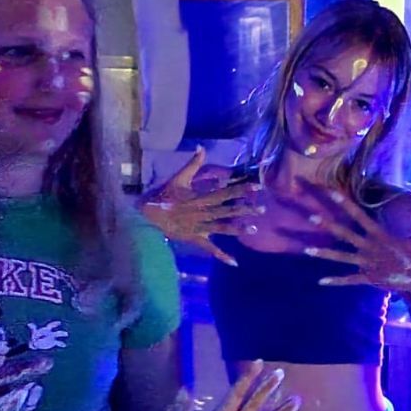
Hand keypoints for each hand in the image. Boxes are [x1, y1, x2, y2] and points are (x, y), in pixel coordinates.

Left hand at [27, 320, 68, 349]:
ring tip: (66, 338)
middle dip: (61, 333)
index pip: (51, 326)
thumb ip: (32, 328)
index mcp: (46, 330)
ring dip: (62, 337)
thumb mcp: (33, 332)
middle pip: (57, 332)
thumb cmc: (34, 337)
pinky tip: (64, 345)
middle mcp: (51, 333)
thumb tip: (29, 324)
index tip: (59, 323)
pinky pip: (58, 343)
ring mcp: (52, 338)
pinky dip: (61, 344)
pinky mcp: (53, 342)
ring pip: (59, 337)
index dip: (55, 324)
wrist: (35, 343)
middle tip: (66, 334)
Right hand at [140, 147, 260, 266]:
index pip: (225, 192)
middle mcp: (204, 212)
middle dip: (245, 209)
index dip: (241, 189)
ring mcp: (200, 227)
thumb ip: (193, 164)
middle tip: (263, 209)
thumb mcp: (179, 178)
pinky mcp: (195, 239)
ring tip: (254, 229)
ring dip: (238, 229)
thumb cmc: (164, 196)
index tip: (256, 187)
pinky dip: (221, 255)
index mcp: (201, 198)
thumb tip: (201, 147)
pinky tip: (234, 262)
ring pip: (222, 228)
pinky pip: (210, 248)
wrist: (148, 216)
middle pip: (228, 210)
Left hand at [297, 184, 410, 301]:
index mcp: (380, 234)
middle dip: (325, 223)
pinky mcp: (368, 278)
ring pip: (340, 257)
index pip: (359, 215)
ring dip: (323, 253)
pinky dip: (335, 281)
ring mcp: (366, 263)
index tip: (330, 192)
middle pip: (343, 233)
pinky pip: (349, 279)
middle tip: (308, 215)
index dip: (344, 203)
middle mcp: (369, 247)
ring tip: (305, 250)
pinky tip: (320, 281)